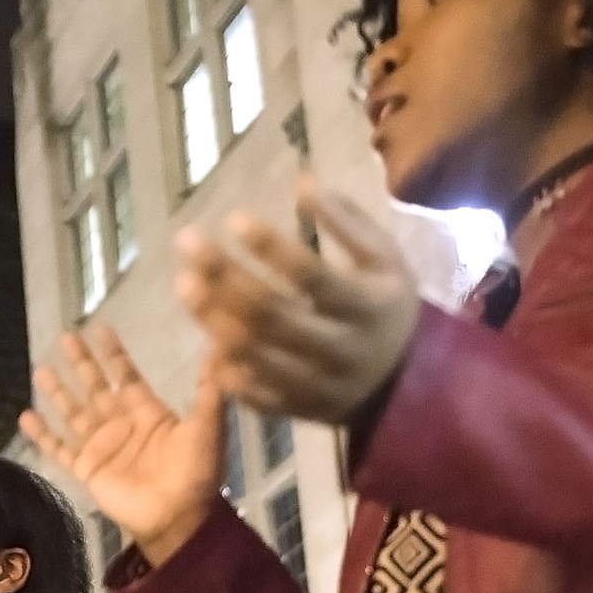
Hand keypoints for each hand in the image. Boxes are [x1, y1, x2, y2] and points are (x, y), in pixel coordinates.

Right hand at [19, 325, 227, 566]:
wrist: (178, 517)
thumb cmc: (196, 474)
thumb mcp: (207, 428)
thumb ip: (208, 392)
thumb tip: (218, 351)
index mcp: (148, 413)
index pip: (126, 375)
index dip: (114, 354)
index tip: (100, 329)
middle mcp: (121, 425)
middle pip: (96, 387)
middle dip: (82, 363)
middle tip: (66, 337)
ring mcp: (101, 447)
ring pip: (74, 412)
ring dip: (58, 392)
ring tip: (41, 369)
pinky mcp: (87, 469)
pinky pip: (60, 448)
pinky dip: (43, 434)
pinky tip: (26, 416)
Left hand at [176, 177, 420, 426]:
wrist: (407, 385)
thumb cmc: (388, 306)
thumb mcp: (386, 260)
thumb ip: (349, 222)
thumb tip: (303, 181)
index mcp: (367, 307)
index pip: (312, 276)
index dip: (270, 248)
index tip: (233, 219)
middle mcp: (340, 349)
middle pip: (271, 315)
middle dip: (224, 277)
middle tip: (188, 244)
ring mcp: (316, 385)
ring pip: (254, 355)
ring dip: (212, 319)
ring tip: (185, 284)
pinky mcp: (298, 411)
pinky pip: (251, 393)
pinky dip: (224, 366)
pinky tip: (206, 335)